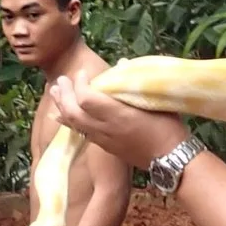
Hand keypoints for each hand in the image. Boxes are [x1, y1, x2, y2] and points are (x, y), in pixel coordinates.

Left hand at [48, 73, 188, 166]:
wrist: (171, 159)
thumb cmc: (169, 128)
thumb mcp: (157, 102)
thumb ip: (136, 84)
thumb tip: (122, 65)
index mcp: (118, 115)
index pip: (87, 98)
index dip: (80, 84)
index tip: (84, 73)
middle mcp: (106, 128)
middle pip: (74, 112)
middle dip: (65, 94)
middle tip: (62, 80)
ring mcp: (104, 140)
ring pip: (74, 123)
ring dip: (62, 106)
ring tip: (54, 92)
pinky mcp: (105, 147)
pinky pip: (80, 132)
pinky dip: (68, 120)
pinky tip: (61, 115)